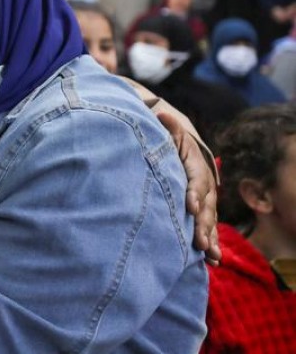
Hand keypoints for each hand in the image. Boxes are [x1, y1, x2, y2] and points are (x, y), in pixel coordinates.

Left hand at [157, 112, 220, 264]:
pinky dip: (211, 243)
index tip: (189, 205)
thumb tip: (161, 114)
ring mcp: (205, 199)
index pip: (196, 179)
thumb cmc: (169, 140)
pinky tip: (213, 260)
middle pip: (206, 205)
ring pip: (209, 220)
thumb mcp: (167, 131)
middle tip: (199, 240)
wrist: (182, 148)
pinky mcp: (201, 211)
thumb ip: (166, 127)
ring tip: (209, 254)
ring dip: (209, 237)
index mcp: (196, 165)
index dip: (194, 192)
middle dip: (203, 223)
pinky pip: (208, 228)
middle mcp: (205, 184)